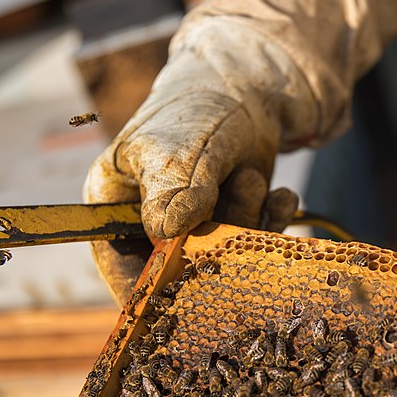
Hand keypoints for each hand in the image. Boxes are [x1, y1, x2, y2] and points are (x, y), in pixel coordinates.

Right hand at [83, 37, 298, 302]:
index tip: (173, 309)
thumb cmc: (195, 112)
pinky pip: (254, 242)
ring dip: (245, 220)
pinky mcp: (236, 220)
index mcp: (115, 204)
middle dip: (211, 248)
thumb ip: (171, 191)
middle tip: (231, 219)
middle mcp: (152, 221)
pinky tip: (281, 194)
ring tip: (249, 177)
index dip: (143, 290)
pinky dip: (271, 222)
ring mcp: (197, 223)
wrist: (249, 88)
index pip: (117, 262)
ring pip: (221, 255)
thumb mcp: (175, 151)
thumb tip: (168, 232)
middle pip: (175, 266)